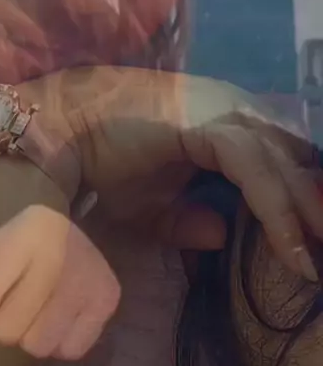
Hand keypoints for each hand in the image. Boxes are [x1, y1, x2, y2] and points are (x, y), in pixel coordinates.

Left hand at [0, 205, 119, 358]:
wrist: (77, 228)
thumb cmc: (30, 237)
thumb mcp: (0, 238)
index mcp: (25, 237)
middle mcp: (57, 258)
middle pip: (9, 328)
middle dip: (4, 326)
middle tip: (13, 310)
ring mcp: (85, 282)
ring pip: (39, 345)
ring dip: (32, 336)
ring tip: (38, 313)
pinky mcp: (106, 300)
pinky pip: (70, 350)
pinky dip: (61, 342)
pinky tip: (61, 318)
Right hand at [62, 68, 322, 280]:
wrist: (67, 130)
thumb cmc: (107, 163)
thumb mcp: (154, 209)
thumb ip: (189, 221)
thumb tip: (221, 234)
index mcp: (228, 123)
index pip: (283, 159)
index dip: (304, 199)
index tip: (318, 245)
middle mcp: (235, 109)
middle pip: (296, 158)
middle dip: (315, 204)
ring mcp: (224, 111)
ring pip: (283, 163)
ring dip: (307, 211)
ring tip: (319, 256)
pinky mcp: (209, 123)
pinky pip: (256, 169)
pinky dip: (278, 209)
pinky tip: (293, 247)